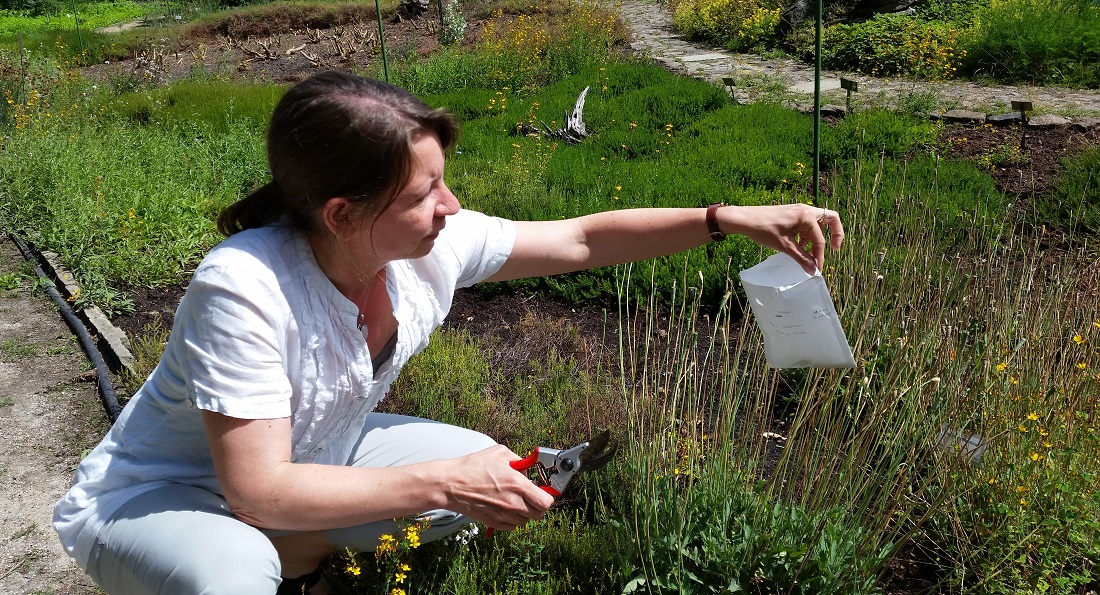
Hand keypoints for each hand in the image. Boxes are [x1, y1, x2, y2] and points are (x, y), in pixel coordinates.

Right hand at [443, 445, 555, 532]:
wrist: (451, 485)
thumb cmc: (472, 467)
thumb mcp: (500, 453)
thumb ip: (520, 460)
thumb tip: (529, 468)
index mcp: (517, 484)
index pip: (546, 502)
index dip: (547, 497)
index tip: (542, 492)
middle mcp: (513, 503)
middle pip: (539, 514)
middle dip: (538, 505)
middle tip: (530, 497)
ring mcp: (503, 515)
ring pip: (526, 521)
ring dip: (525, 513)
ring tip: (515, 501)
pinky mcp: (493, 523)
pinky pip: (513, 527)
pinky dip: (513, 520)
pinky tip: (505, 508)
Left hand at [722, 204, 843, 274]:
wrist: (745, 219)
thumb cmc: (763, 229)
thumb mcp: (784, 246)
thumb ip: (801, 258)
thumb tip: (813, 270)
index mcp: (806, 216)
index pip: (820, 239)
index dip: (820, 256)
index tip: (816, 269)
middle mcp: (806, 210)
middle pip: (831, 219)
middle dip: (835, 235)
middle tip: (833, 249)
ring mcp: (799, 210)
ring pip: (818, 223)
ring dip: (817, 238)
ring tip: (807, 253)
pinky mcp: (792, 214)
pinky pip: (806, 224)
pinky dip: (807, 235)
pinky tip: (798, 247)